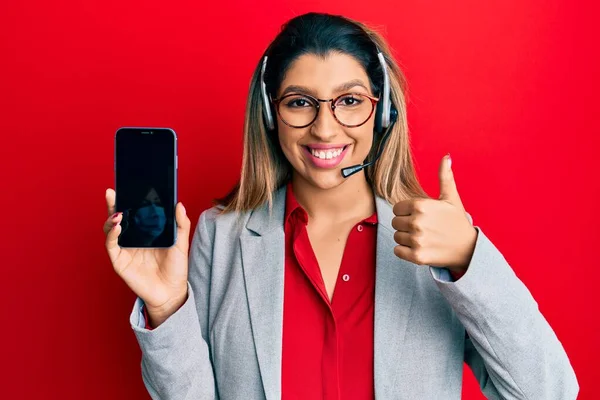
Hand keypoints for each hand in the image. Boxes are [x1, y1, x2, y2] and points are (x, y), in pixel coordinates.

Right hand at [103, 189, 190, 326]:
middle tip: (112, 192)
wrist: (171, 292)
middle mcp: (132, 237)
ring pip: (110, 228)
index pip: (134, 211)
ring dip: (111, 218)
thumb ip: (181, 224)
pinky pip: (111, 245)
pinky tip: (117, 227)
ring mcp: (124, 248)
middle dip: (113, 203)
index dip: (129, 199)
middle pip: (118, 217)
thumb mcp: (182, 243)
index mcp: (146, 231)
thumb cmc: (176, 268)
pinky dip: (111, 235)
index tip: (127, 185)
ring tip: (118, 212)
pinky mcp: (119, 261)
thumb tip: (178, 204)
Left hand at [391, 154, 476, 273]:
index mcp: (421, 205)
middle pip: (395, 222)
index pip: (397, 208)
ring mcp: (417, 240)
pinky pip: (397, 251)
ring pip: (396, 237)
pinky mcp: (417, 256)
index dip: (407, 212)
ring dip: (406, 238)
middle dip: (406, 225)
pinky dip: (405, 251)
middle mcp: (417, 222)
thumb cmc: (457, 222)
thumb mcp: (451, 198)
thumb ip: (445, 177)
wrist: (469, 249)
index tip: (420, 216)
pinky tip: (419, 248)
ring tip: (422, 238)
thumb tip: (446, 156)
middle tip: (422, 228)